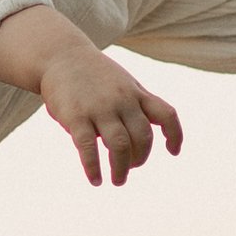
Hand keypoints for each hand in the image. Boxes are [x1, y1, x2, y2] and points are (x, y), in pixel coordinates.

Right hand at [39, 37, 183, 186]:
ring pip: (121, 146)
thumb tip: (136, 143)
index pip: (166, 115)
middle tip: (130, 168)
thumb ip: (136, 106)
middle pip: (143, 137)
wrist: (60, 55)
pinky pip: (89, 148)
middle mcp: (122, 101)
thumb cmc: (94, 74)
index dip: (175, 135)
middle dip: (140, 158)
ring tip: (117, 180)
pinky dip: (94, 168)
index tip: (173, 151)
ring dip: (122, 169)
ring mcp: (100, 108)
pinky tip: (95, 180)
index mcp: (136, 93)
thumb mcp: (123, 83)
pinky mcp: (76, 116)